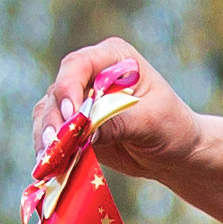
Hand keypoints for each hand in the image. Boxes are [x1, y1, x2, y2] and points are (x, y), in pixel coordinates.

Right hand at [32, 39, 200, 185]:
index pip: (80, 65)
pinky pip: (53, 133)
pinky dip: (49, 148)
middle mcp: (91, 74)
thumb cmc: (172, 128)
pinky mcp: (73, 125)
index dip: (70, 86)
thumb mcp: (151, 122)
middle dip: (55, 118)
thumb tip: (85, 131)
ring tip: (48, 158)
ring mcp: (79, 99)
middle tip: (55, 143)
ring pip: (50, 112)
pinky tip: (48, 165)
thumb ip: (118, 122)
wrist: (175, 153)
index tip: (73, 113)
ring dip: (47, 136)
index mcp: (114, 59)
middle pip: (59, 90)